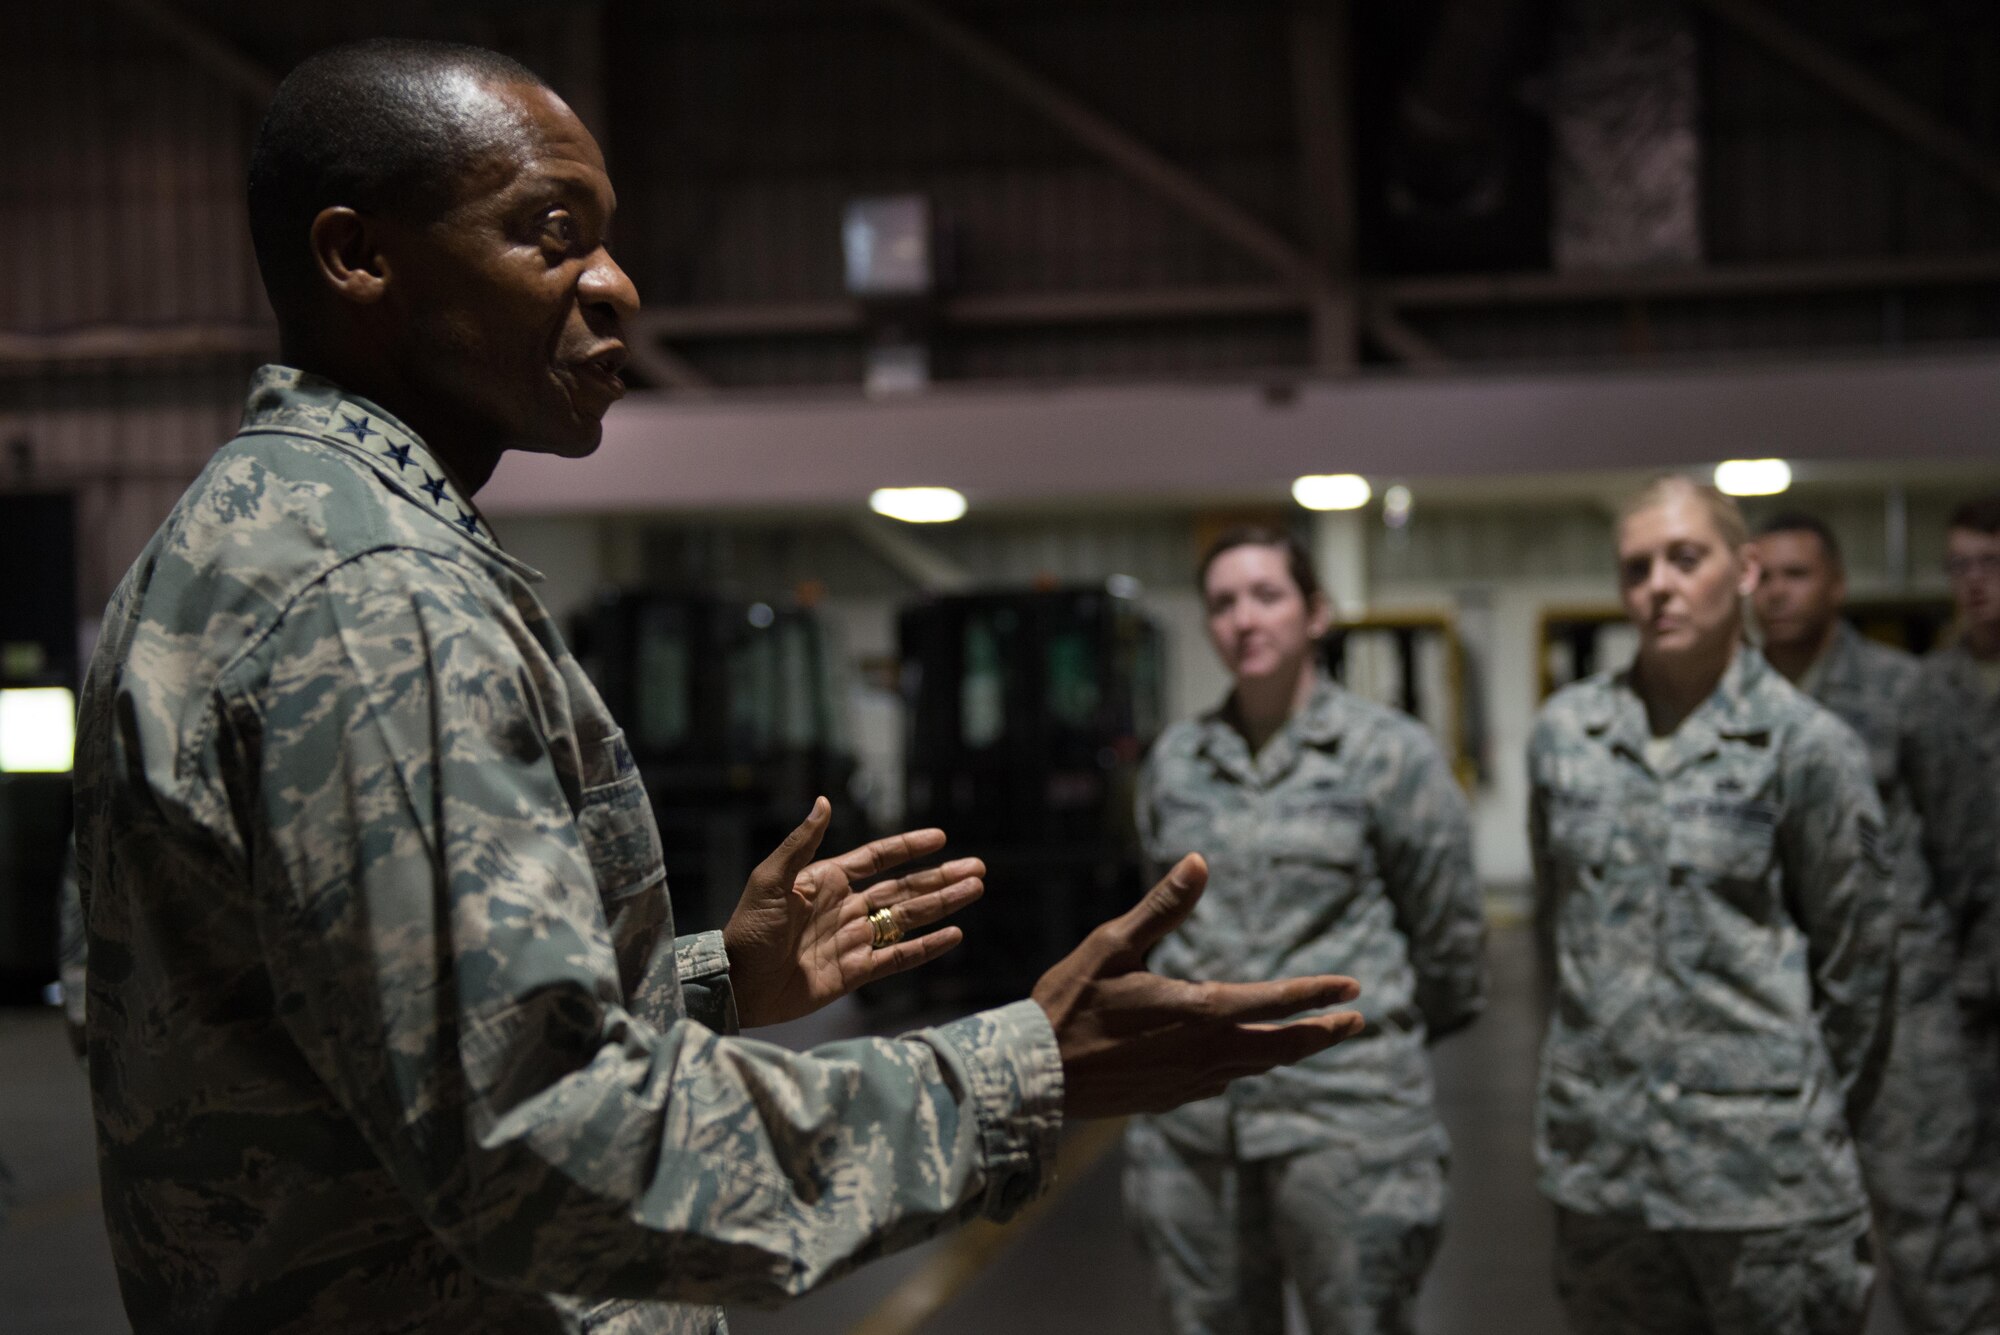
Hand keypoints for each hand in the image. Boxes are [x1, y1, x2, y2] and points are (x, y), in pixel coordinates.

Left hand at [724, 798, 984, 1027]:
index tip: (940, 837)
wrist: (737, 984)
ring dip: (942, 905)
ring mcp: (853, 941)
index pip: (877, 859)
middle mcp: (846, 908)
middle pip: (903, 888)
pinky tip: (954, 935)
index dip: (908, 847)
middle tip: (977, 868)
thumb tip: (823, 801)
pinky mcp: (854, 973)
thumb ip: (801, 843)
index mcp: (827, 881)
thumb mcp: (771, 880)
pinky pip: (897, 957)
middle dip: (940, 877)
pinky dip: (926, 948)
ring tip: (975, 890)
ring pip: (907, 918)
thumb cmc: (748, 929)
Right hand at [1032, 853, 1363, 1117]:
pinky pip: (1225, 1081)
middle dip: (1323, 1032)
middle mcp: (1206, 1053)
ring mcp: (1191, 1082)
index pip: (1276, 1002)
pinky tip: (1245, 1057)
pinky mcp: (1173, 1098)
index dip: (1318, 993)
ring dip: (1291, 1050)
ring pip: (1258, 1067)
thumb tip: (1200, 861)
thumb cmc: (1069, 1002)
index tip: (1354, 988)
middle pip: (1283, 1046)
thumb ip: (1162, 907)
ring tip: (1312, 1037)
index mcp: (1199, 1012)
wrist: (1034, 1076)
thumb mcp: (1113, 945)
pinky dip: (1248, 1065)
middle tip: (1356, 1020)